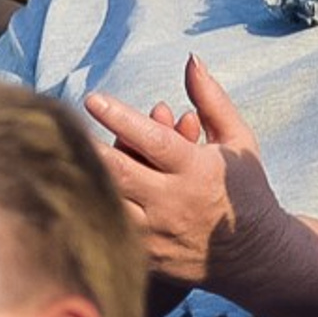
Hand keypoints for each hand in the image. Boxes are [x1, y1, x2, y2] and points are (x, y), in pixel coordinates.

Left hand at [83, 57, 287, 293]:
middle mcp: (174, 203)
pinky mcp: (146, 256)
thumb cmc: (243, 188)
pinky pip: (109, 228)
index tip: (93, 99)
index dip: (122, 119)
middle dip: (88, 147)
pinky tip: (71, 184)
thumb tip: (190, 59)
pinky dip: (91, 204)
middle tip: (61, 126)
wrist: (257, 257)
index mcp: (197, 170)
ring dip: (85, 177)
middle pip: (120, 173)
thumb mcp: (238, 140)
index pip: (154, 141)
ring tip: (60, 153)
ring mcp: (157, 233)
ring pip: (108, 203)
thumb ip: (212, 100)